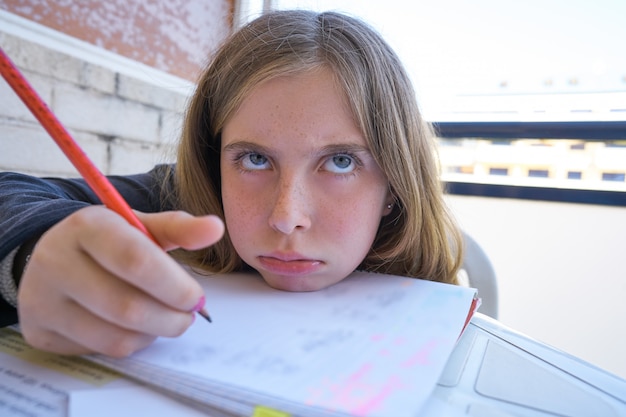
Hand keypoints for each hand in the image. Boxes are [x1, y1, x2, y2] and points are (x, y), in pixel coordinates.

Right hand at [17, 206, 223, 356]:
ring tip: (164, 319)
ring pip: (116, 336)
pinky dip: (130, 344)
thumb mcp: (139, 225)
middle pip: (127, 307)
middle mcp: (56, 261)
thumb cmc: (107, 241)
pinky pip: (100, 350)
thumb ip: (178, 227)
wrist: (48, 256)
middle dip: (171, 318)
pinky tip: (135, 327)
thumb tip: (215, 229)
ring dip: (153, 334)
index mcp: (87, 226)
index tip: (196, 298)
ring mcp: (42, 299)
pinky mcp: (39, 331)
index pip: (136, 261)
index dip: (174, 286)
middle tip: (188, 316)